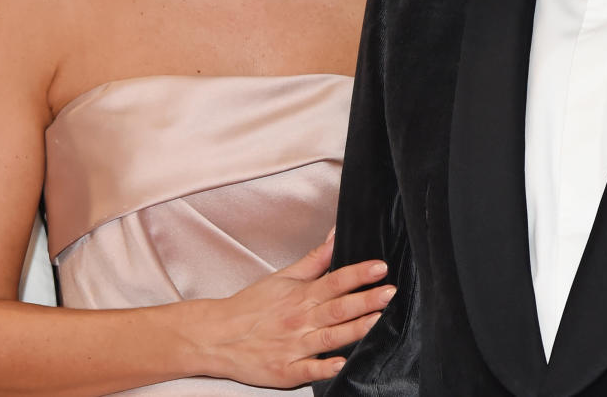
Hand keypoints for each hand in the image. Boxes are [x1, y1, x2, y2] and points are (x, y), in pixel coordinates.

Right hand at [191, 233, 392, 386]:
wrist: (216, 336)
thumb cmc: (251, 306)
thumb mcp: (283, 277)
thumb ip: (315, 259)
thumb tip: (336, 235)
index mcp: (301, 295)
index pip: (335, 280)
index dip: (359, 273)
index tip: (380, 267)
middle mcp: (300, 320)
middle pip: (338, 308)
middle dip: (366, 300)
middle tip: (390, 292)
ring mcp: (294, 347)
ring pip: (330, 337)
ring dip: (355, 329)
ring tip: (378, 320)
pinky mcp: (286, 371)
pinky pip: (309, 370)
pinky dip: (325, 367)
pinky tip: (341, 364)